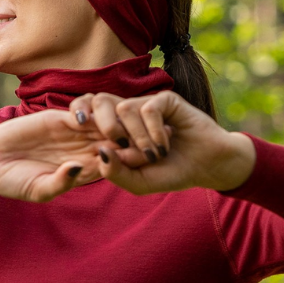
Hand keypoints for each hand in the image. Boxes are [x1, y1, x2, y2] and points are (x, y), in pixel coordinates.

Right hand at [0, 108, 133, 201]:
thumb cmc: (13, 181)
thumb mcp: (37, 189)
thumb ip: (60, 182)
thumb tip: (77, 168)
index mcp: (84, 170)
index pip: (114, 163)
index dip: (132, 159)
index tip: (147, 157)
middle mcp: (82, 150)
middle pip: (116, 141)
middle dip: (134, 138)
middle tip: (145, 134)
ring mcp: (72, 133)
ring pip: (104, 123)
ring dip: (117, 122)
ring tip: (122, 125)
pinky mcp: (59, 117)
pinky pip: (83, 110)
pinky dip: (93, 110)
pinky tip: (96, 116)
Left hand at [67, 89, 255, 194]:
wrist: (206, 166)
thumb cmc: (170, 174)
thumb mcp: (137, 182)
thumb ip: (115, 172)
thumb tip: (101, 151)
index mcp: (116, 130)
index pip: (88, 112)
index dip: (79, 111)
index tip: (78, 123)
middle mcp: (128, 114)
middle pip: (100, 102)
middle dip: (105, 126)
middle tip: (121, 148)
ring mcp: (146, 105)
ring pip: (124, 109)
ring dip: (137, 137)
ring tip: (153, 155)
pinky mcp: (165, 100)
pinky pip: (148, 109)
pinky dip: (154, 131)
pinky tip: (165, 145)